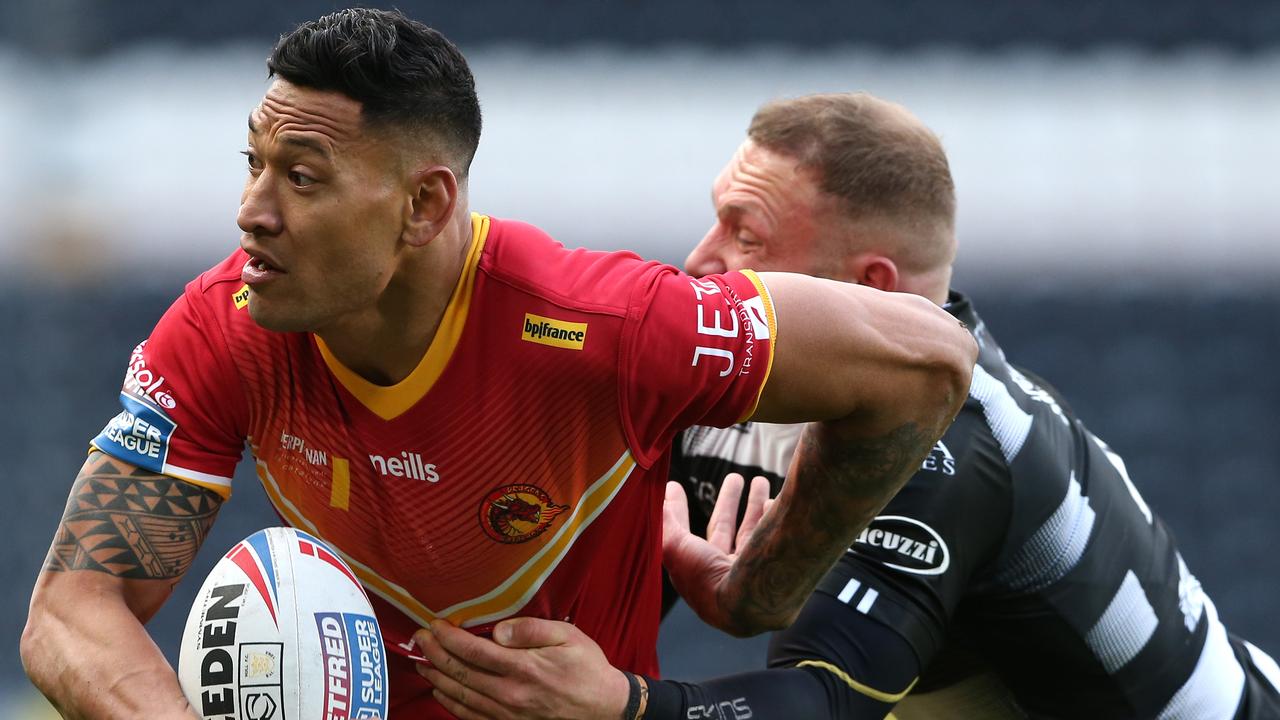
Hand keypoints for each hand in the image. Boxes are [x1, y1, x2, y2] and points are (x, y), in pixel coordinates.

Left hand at [414, 617, 631, 719]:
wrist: (604, 708)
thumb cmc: (587, 667)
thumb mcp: (567, 637)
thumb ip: (531, 630)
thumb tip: (498, 630)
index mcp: (522, 667)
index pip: (473, 651)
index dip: (448, 638)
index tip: (434, 625)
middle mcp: (509, 693)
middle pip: (461, 673)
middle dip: (435, 654)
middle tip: (419, 639)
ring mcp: (507, 713)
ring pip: (461, 696)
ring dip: (437, 678)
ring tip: (421, 663)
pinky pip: (471, 716)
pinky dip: (450, 705)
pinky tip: (440, 693)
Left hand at [662, 473, 773, 633]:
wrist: (748, 603)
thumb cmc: (707, 578)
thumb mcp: (675, 546)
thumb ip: (664, 523)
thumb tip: (652, 498)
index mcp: (695, 573)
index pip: (684, 536)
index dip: (678, 510)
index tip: (674, 487)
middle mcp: (721, 574)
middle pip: (724, 530)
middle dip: (729, 502)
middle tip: (735, 477)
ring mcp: (748, 572)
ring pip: (752, 532)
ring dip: (755, 505)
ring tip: (759, 480)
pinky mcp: (772, 569)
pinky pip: (772, 539)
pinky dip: (772, 519)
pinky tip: (774, 502)